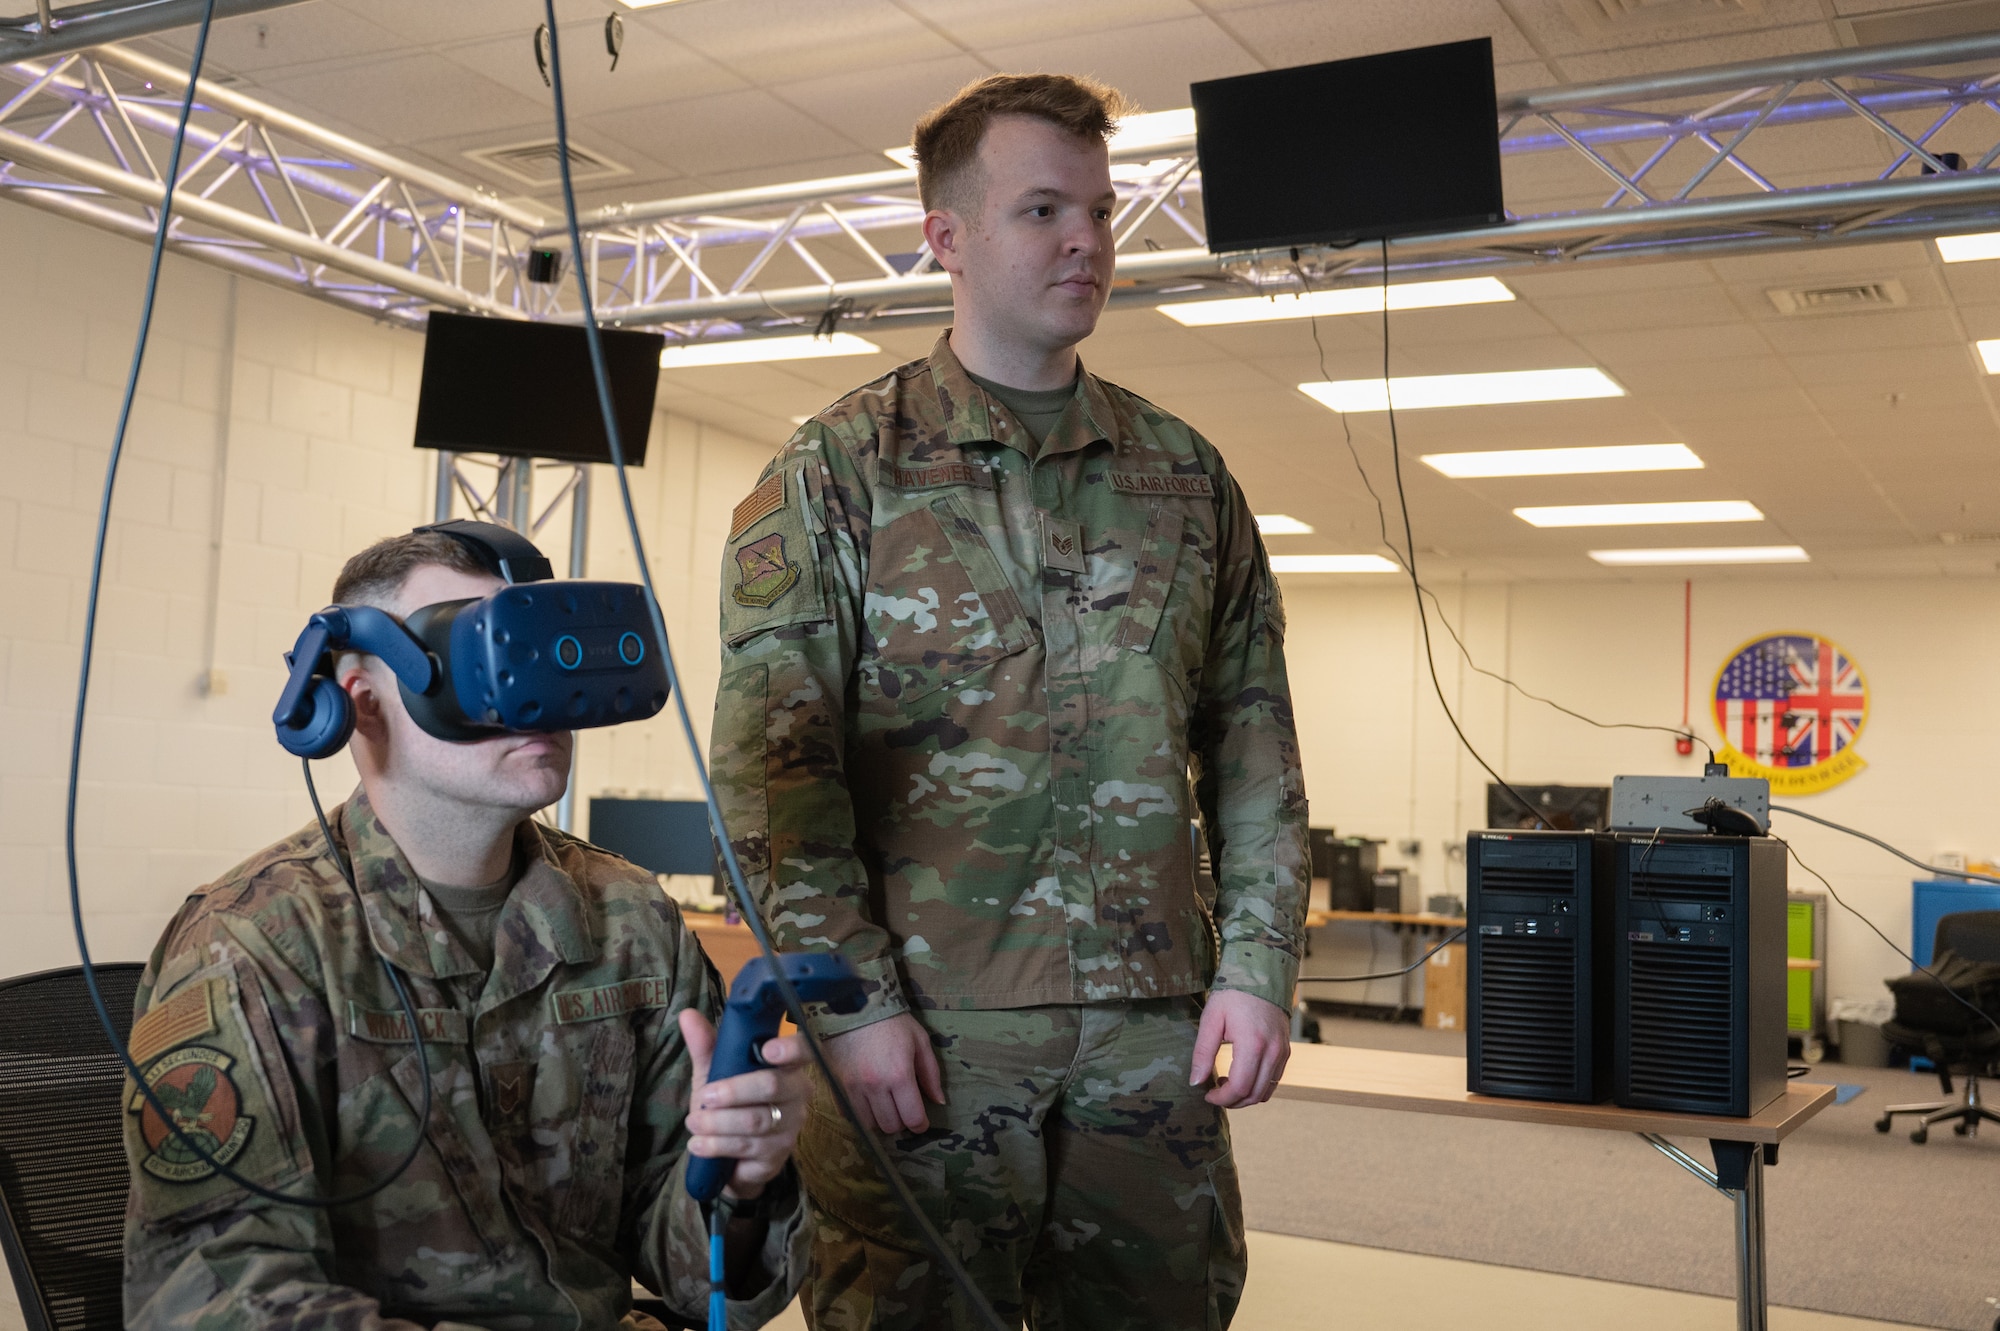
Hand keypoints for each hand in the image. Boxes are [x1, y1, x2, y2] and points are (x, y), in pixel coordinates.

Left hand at [680, 1008, 810, 1200]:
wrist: (730, 1158)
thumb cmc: (728, 1105)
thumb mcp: (715, 1073)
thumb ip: (705, 1046)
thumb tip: (687, 1015)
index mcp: (788, 1066)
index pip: (804, 1050)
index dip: (790, 1049)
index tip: (767, 1049)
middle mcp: (797, 1095)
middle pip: (773, 1087)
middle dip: (734, 1092)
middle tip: (704, 1097)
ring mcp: (790, 1128)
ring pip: (758, 1122)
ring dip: (719, 1124)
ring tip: (693, 1123)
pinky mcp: (778, 1157)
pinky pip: (749, 1150)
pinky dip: (719, 1147)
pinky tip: (699, 1145)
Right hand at [823, 1012, 943, 1134]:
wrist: (852, 1003)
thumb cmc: (891, 1021)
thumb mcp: (919, 1040)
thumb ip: (930, 1073)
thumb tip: (938, 1101)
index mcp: (899, 1075)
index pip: (912, 1118)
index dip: (920, 1124)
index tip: (921, 1121)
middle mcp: (875, 1086)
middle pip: (891, 1126)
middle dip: (901, 1121)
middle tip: (903, 1107)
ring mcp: (852, 1087)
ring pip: (869, 1124)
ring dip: (879, 1119)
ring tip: (885, 1104)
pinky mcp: (835, 1085)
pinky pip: (848, 1115)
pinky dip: (859, 1113)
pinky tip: (866, 1100)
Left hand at [1189, 990, 1289, 1107]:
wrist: (1261, 974)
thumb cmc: (1233, 994)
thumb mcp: (1211, 1020)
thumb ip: (1203, 1053)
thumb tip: (1195, 1081)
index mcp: (1253, 1044)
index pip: (1240, 1087)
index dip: (1222, 1098)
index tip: (1207, 1094)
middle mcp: (1273, 1051)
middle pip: (1254, 1095)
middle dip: (1233, 1101)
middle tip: (1215, 1093)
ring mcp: (1282, 1052)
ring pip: (1266, 1091)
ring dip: (1246, 1096)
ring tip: (1227, 1083)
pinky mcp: (1286, 1050)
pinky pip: (1274, 1079)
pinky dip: (1258, 1086)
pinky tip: (1242, 1074)